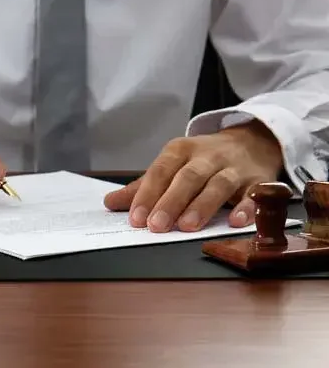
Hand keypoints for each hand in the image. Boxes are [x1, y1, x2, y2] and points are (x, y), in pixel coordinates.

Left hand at [103, 119, 284, 231]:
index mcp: (180, 151)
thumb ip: (143, 187)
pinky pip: (254, 193)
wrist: (252, 141)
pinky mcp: (258, 180)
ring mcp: (234, 167)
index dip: (147, 195)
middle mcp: (207, 156)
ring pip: (218, 184)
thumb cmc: (202, 160)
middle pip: (188, 177)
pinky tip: (235, 222)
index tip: (136, 218)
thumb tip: (110, 203)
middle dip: (171, 202)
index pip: (160, 171)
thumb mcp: (171, 166)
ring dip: (202, 206)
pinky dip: (247, 207)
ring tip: (187, 227)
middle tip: (156, 226)